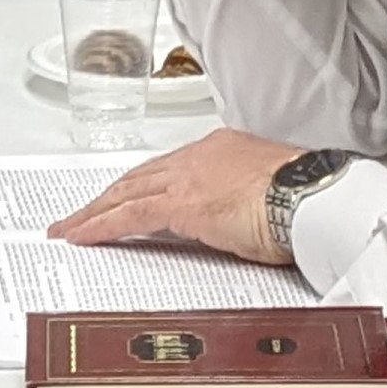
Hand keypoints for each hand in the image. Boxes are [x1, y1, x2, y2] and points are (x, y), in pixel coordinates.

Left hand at [48, 127, 306, 263]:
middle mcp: (199, 156)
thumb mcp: (268, 196)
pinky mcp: (181, 204)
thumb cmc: (307, 199)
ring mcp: (187, 178)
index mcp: (222, 150)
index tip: (127, 198)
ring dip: (94, 212)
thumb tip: (233, 221)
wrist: (315, 197)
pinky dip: (100, 226)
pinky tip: (82, 237)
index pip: (170, 168)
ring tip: (70, 229)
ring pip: (125, 193)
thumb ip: (240, 203)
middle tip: (82, 213)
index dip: (142, 184)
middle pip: (138, 177)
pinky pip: (128, 215)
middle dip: (107, 196)